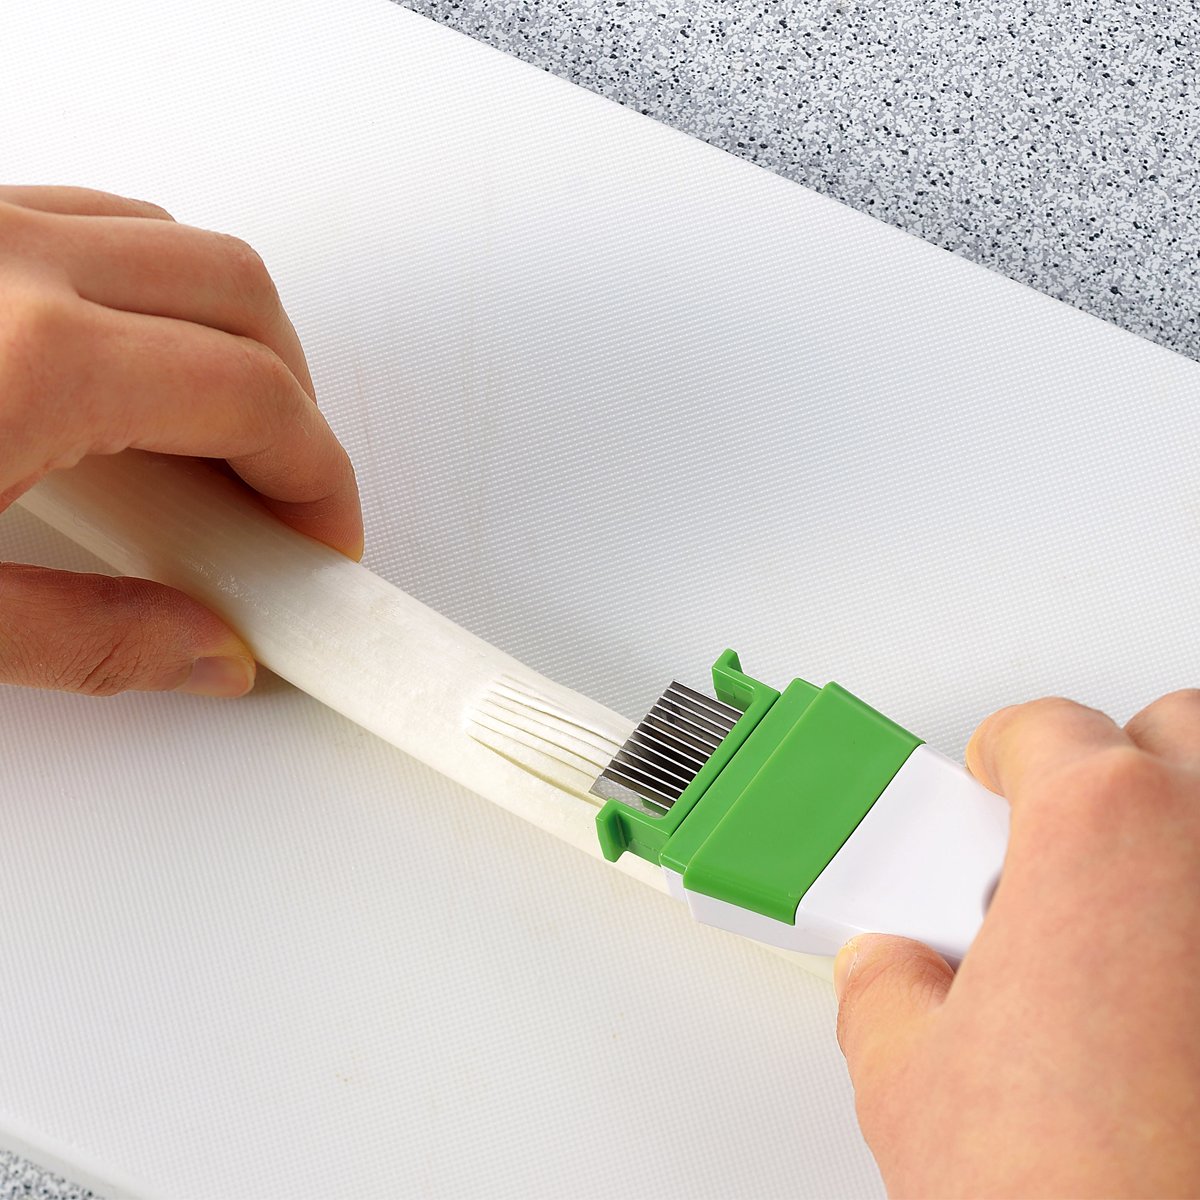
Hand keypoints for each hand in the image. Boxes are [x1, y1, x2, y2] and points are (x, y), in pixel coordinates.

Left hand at [0, 185, 362, 697]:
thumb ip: (83, 640)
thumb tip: (204, 653)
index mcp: (27, 359)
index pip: (252, 399)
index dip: (318, 475)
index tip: (325, 536)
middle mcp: (8, 259)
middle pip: (239, 296)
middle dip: (295, 398)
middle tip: (289, 493)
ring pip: (171, 244)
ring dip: (229, 333)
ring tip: (217, 432)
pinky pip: (90, 222)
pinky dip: (146, 291)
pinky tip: (125, 367)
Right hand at [834, 690, 1199, 1197]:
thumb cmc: (1071, 1195)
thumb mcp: (910, 1082)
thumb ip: (886, 994)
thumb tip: (890, 979)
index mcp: (1100, 830)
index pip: (1043, 730)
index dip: (998, 755)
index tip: (986, 786)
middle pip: (1171, 733)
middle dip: (1113, 766)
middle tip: (1055, 840)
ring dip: (1181, 832)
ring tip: (1126, 912)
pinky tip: (1180, 1003)